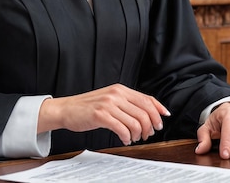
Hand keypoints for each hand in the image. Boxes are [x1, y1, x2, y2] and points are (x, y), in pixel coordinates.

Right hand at [38, 84, 169, 145]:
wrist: (67, 109)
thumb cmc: (88, 107)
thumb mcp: (109, 99)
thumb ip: (126, 103)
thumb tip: (147, 113)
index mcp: (120, 89)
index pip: (147, 99)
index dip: (158, 110)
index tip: (163, 118)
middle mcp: (116, 94)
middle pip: (144, 112)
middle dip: (150, 126)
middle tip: (147, 134)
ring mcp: (108, 104)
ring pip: (135, 122)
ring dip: (138, 134)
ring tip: (133, 138)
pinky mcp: (101, 115)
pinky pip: (122, 129)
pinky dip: (127, 137)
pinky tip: (125, 139)